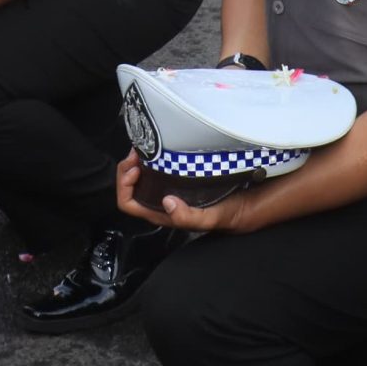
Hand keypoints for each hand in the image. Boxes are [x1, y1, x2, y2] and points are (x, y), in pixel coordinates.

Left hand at [113, 151, 256, 233]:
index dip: (125, 185)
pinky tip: (155, 148)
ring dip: (135, 161)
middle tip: (137, 152)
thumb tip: (167, 203)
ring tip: (142, 147)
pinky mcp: (173, 178)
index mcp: (160, 213)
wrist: (241, 205)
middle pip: (128, 187)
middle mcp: (158, 202)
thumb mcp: (208, 218)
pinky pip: (151, 168)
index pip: (127, 203)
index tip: (137, 169)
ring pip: (137, 176)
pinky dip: (148, 157)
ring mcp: (164, 189)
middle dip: (126, 168)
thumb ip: (188, 217)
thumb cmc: (223, 213)